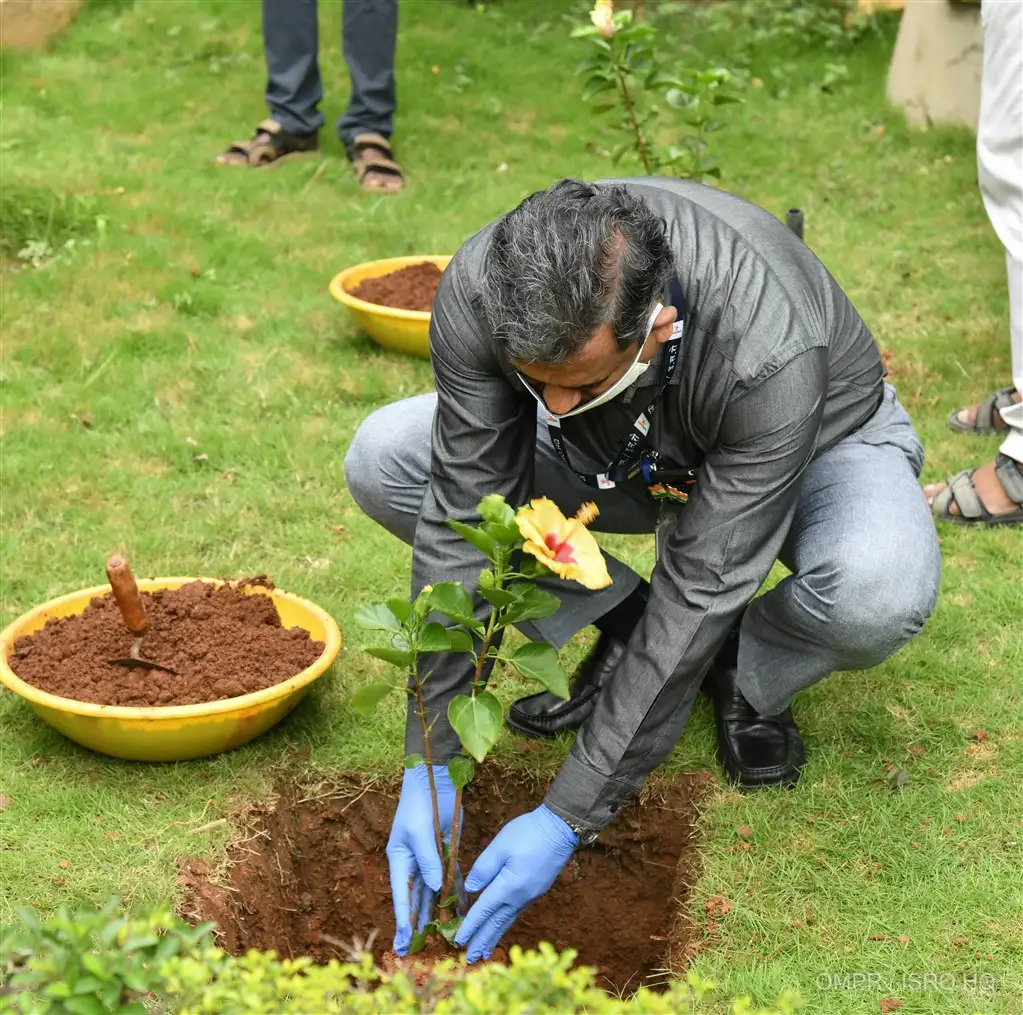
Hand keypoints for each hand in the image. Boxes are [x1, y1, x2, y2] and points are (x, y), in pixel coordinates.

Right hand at [387, 765, 456, 954]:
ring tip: (442, 936)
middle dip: (418, 923)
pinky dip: (455, 894)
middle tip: (419, 949)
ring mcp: (431, 859)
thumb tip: (435, 887)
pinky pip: (451, 878)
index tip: (402, 941)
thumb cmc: (419, 805)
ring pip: (434, 892)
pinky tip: (460, 910)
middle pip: (416, 899)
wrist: (434, 781)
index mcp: (400, 859)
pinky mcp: (447, 853)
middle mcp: (414, 863)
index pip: (401, 895)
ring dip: (437, 912)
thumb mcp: (419, 833)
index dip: (403, 919)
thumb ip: (428, 860)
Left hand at [454, 805, 577, 962]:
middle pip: (496, 923)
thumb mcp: (501, 844)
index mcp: (509, 885)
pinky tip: (501, 927)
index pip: (484, 910)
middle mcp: (520, 896)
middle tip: (469, 959)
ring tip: (483, 952)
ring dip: (493, 937)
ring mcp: (530, 895)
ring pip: (507, 921)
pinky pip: (516, 913)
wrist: (560, 828)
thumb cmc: (529, 832)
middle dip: (482, 941)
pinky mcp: (536, 890)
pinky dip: (505, 924)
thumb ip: (484, 867)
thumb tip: (470, 889)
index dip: (470, 925)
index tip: (458, 940)